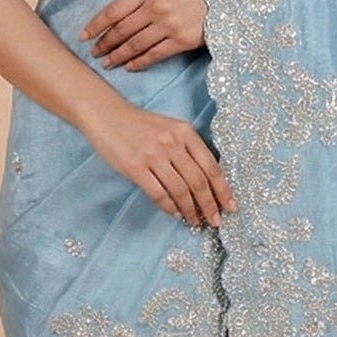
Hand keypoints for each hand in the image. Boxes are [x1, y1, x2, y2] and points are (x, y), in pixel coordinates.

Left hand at [80, 0, 205, 70]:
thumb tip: (115, 18)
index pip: (113, 10)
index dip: (96, 25)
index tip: (84, 36)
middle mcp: (154, 6)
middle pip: (121, 30)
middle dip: (104, 43)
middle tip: (94, 52)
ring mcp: (167, 25)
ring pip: (134, 45)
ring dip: (117, 56)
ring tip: (107, 63)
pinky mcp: (180, 41)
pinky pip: (153, 55)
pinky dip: (138, 62)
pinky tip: (129, 67)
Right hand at [83, 99, 235, 227]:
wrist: (107, 115)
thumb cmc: (140, 125)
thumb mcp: (170, 128)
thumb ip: (188, 148)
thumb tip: (206, 181)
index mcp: (185, 132)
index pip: (211, 166)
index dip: (223, 189)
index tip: (230, 206)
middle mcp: (172, 143)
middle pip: (198, 181)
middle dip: (210, 205)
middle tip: (215, 221)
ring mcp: (153, 155)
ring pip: (180, 190)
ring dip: (190, 210)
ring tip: (195, 221)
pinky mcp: (135, 167)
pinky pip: (158, 193)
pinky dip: (169, 206)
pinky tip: (175, 213)